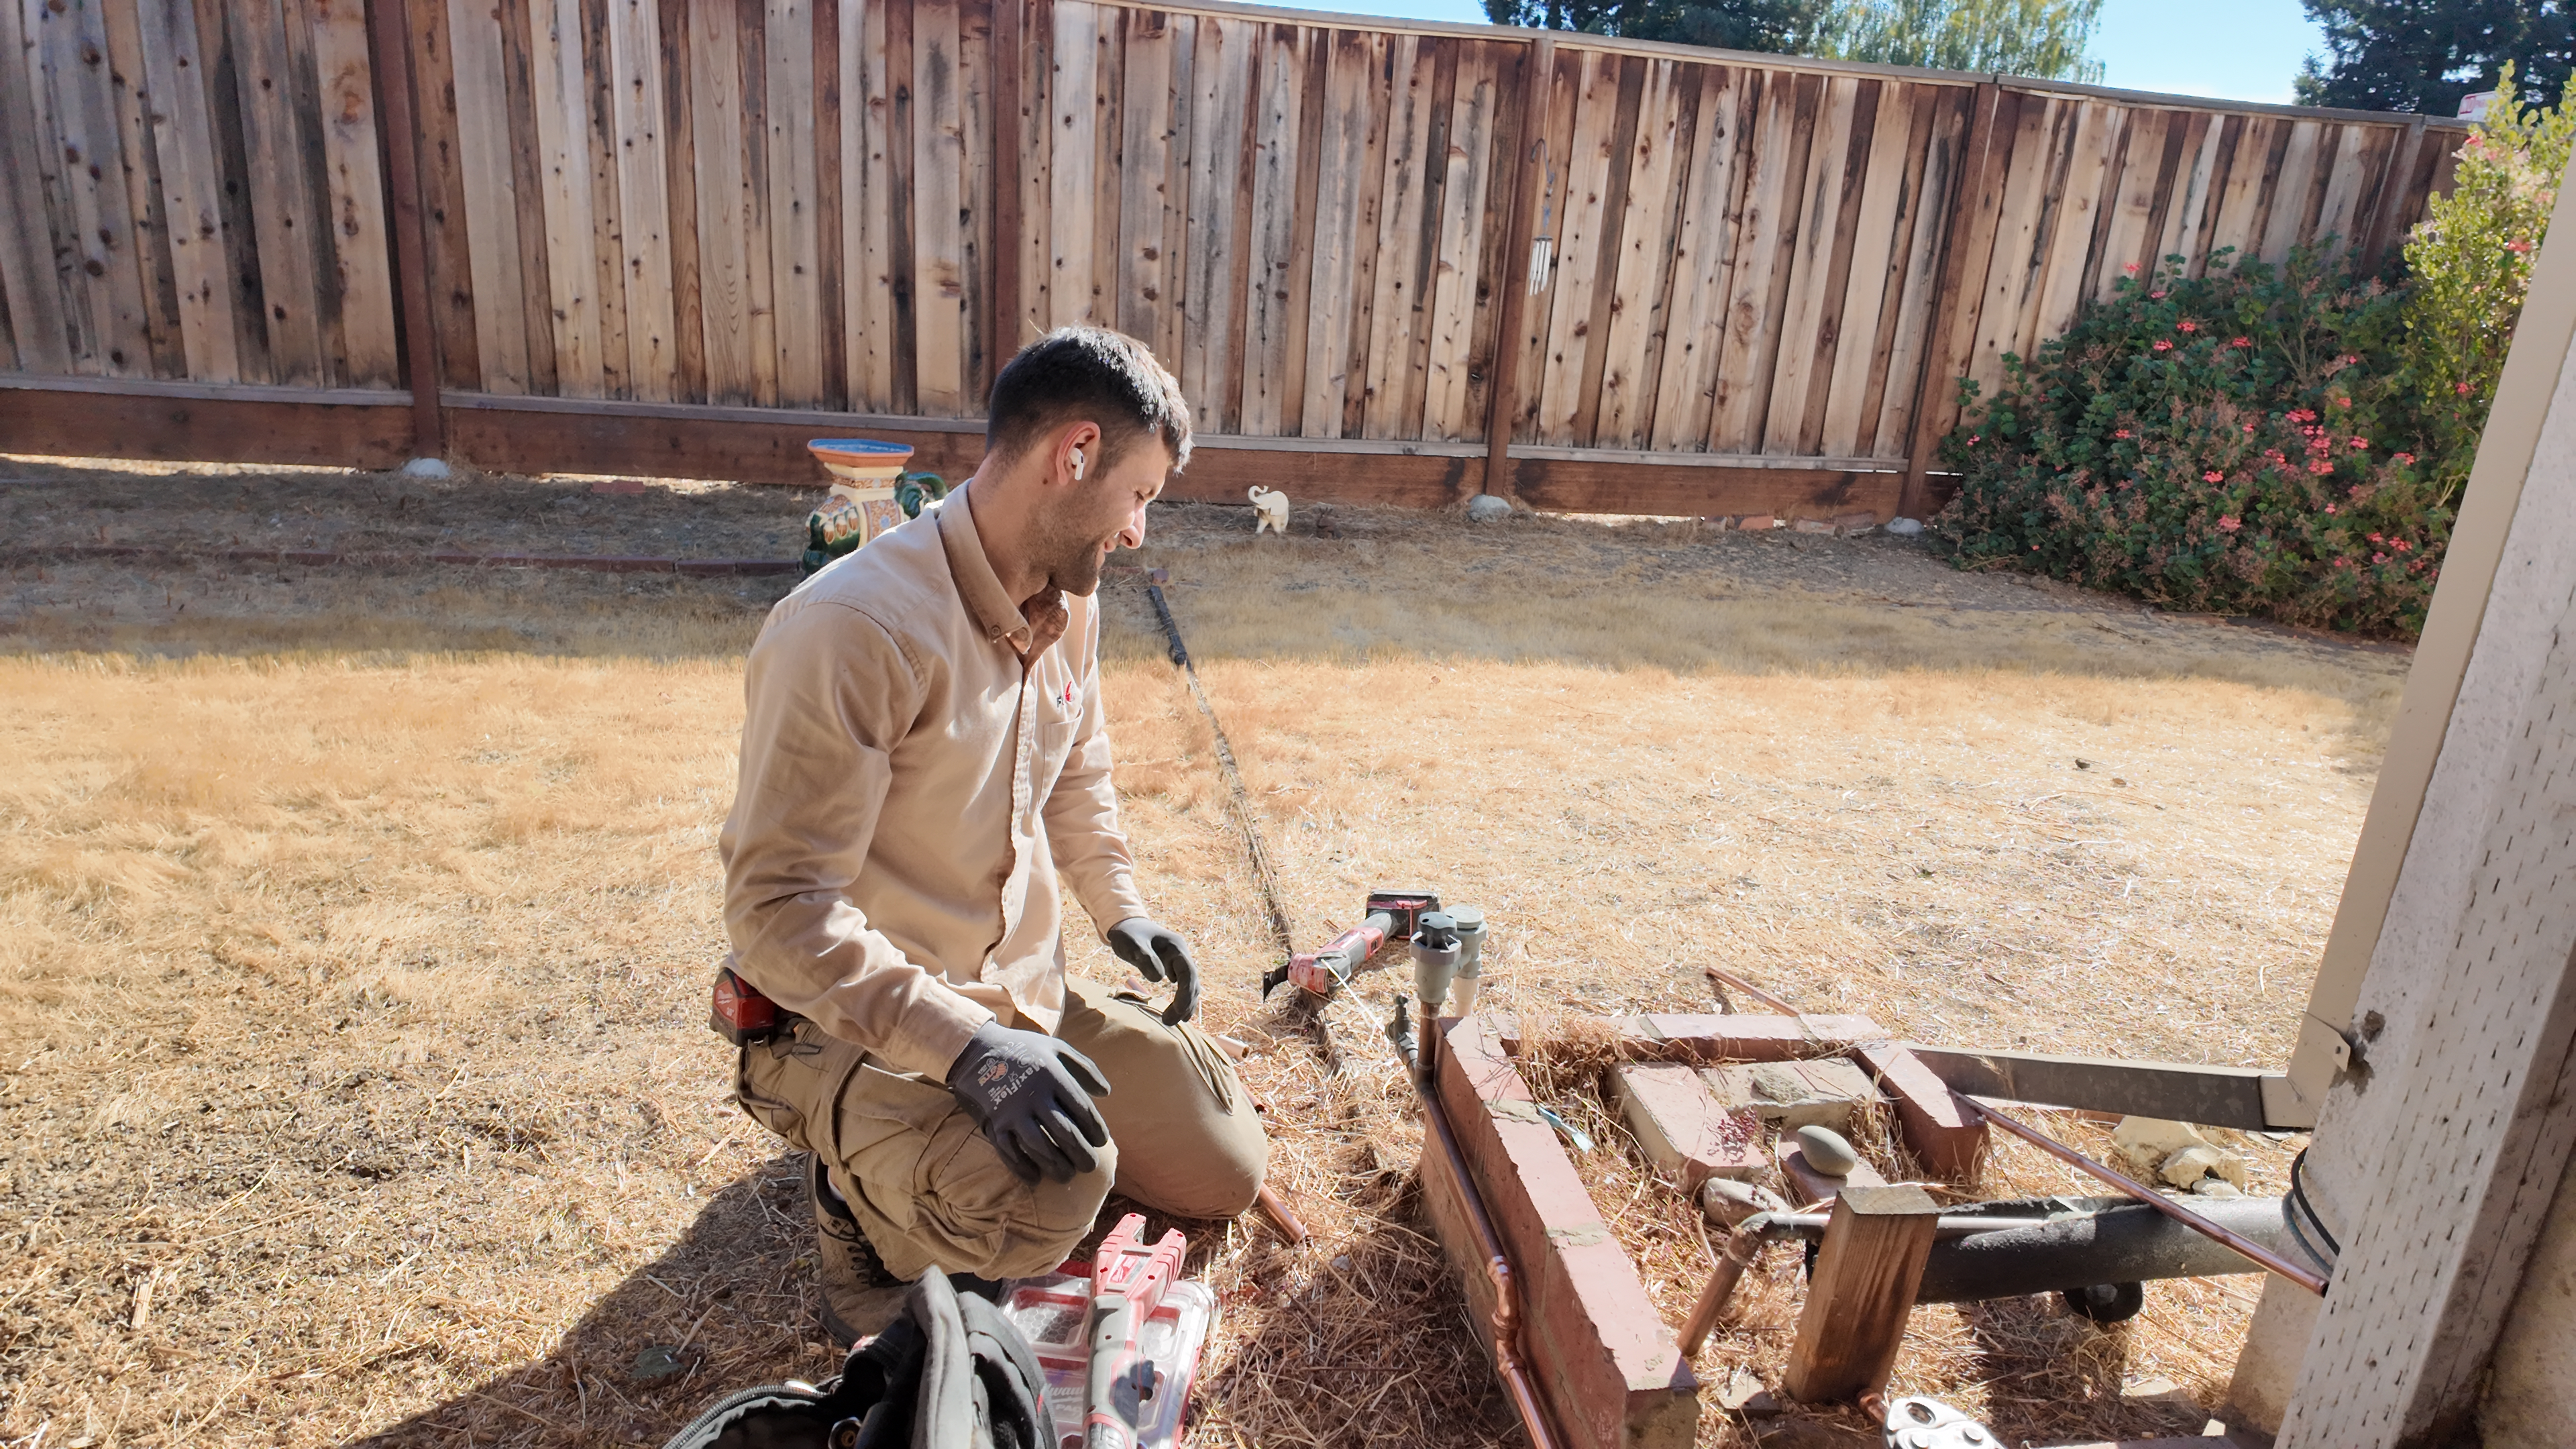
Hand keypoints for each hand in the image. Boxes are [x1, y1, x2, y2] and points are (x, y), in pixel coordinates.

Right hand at [945, 1022, 1111, 1183]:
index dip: (1096, 1129)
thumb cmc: (1024, 1049)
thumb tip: (1106, 1092)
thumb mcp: (1057, 1048)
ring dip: (1056, 1166)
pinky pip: (1009, 1152)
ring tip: (1067, 1176)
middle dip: (1082, 1154)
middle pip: (1065, 1133)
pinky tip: (1035, 1179)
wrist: (976, 1050)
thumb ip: (1085, 1068)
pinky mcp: (994, 1123)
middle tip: (1091, 1166)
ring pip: (1039, 1147)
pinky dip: (1022, 1168)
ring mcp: (1012, 1111)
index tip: (1101, 1142)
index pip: (1082, 1110)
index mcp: (1053, 1075)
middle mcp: (1034, 1095)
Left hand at [1106, 918, 1199, 1024]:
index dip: (1185, 994)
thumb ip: (1145, 959)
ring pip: (1190, 985)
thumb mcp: (1132, 944)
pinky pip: (1182, 985)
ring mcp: (1178, 961)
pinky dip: (1181, 999)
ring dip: (1185, 1004)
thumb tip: (1160, 979)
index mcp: (1176, 947)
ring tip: (1174, 1022)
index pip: (1188, 973)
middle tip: (1170, 1022)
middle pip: (1192, 982)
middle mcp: (1182, 954)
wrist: (1126, 924)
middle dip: (1185, 1003)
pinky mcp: (1172, 967)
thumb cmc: (1128, 934)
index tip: (1176, 1011)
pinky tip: (1177, 1012)